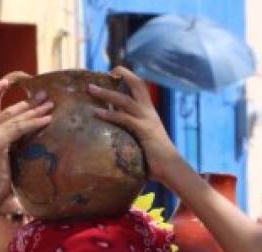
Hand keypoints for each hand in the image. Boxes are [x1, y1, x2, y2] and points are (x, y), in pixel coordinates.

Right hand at [0, 76, 53, 196]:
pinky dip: (35, 123)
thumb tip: (26, 136)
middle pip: (5, 109)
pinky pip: (19, 128)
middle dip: (27, 102)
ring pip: (14, 117)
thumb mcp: (0, 159)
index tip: (9, 81)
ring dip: (35, 110)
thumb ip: (8, 144)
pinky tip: (47, 120)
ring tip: (50, 105)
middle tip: (44, 96)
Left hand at [88, 67, 182, 183]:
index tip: (113, 72)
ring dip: (106, 93)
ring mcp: (146, 120)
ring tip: (90, 89)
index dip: (128, 76)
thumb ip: (131, 131)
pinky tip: (96, 112)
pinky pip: (123, 118)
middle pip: (136, 84)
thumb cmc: (156, 158)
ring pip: (125, 100)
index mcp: (149, 112)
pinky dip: (109, 114)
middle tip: (102, 73)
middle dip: (121, 74)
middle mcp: (149, 112)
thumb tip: (114, 133)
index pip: (140, 87)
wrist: (171, 168)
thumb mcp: (142, 139)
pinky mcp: (143, 130)